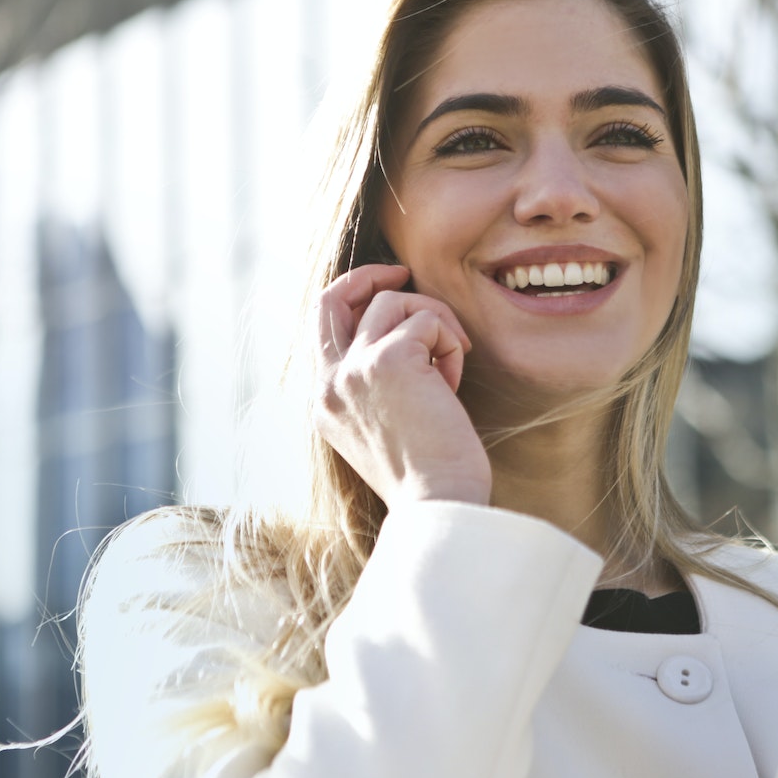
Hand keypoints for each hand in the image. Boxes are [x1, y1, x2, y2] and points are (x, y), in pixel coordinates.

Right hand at [312, 263, 491, 508]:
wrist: (438, 505)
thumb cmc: (428, 476)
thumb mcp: (384, 427)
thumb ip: (376, 384)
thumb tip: (404, 336)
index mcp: (324, 403)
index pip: (323, 327)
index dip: (354, 299)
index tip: (388, 291)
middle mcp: (329, 383)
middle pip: (332, 298)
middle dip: (369, 275)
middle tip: (404, 272)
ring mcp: (354, 369)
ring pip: (394, 302)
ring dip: (434, 323)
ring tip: (450, 365)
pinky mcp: (389, 359)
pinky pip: (428, 320)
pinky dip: (450, 342)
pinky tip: (454, 383)